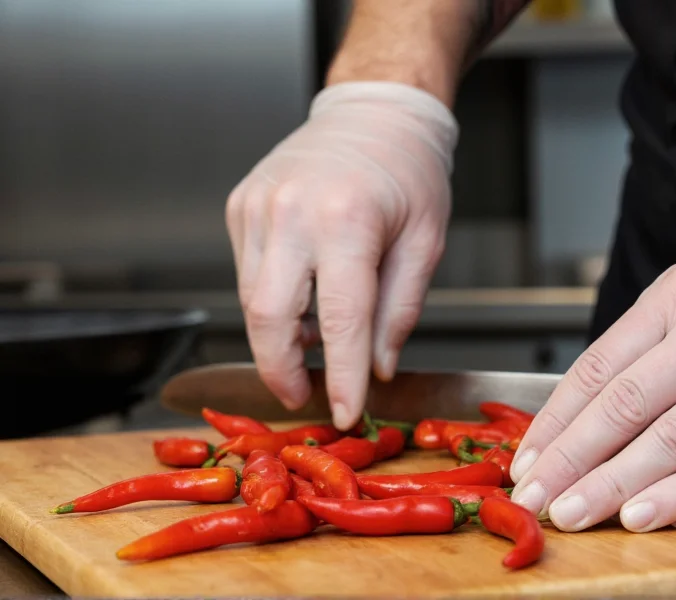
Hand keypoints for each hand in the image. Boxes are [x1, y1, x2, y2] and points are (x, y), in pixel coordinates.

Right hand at [226, 82, 457, 428]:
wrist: (374, 112)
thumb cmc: (410, 172)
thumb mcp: (425, 242)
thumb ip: (399, 310)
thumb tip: (376, 368)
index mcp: (346, 220)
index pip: (340, 321)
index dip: (340, 377)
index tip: (343, 413)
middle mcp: (290, 212)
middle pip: (266, 319)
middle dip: (281, 372)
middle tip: (303, 395)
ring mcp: (257, 207)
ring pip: (249, 301)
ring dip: (277, 338)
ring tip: (316, 342)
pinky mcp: (241, 206)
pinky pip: (248, 273)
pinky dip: (272, 301)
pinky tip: (303, 298)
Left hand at [509, 190, 675, 531]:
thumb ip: (643, 342)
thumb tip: (585, 409)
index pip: (600, 370)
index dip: (557, 423)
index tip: (529, 459)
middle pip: (631, 412)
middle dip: (578, 465)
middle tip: (541, 500)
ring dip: (628, 491)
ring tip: (587, 516)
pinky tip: (658, 518)